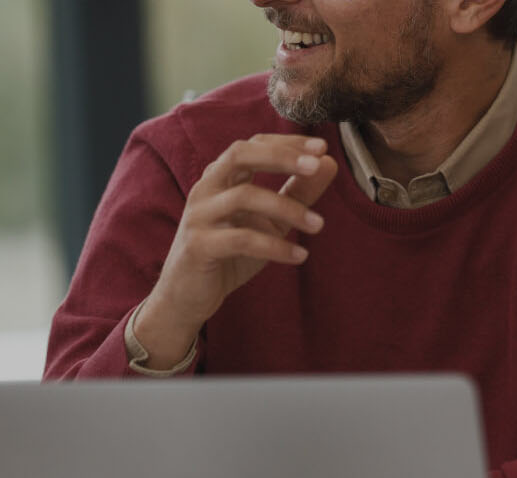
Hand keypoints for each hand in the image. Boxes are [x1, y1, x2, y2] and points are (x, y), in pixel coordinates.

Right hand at [137, 133, 339, 365]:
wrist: (187, 295)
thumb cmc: (229, 252)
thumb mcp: (270, 221)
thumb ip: (298, 192)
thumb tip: (329, 163)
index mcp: (222, 177)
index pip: (253, 144)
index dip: (286, 143)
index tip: (322, 148)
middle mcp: (206, 189)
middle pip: (239, 155)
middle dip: (280, 156)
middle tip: (316, 165)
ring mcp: (199, 215)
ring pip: (244, 197)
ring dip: (287, 208)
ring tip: (318, 225)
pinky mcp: (198, 246)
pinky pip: (241, 240)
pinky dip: (274, 246)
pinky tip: (300, 256)